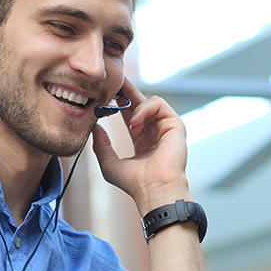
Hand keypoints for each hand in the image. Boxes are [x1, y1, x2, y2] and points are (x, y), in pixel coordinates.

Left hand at [92, 78, 190, 215]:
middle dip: (127, 91)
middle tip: (114, 81)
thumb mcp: (110, 163)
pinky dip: (145, 109)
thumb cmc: (135, 183)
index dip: (119, 102)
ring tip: (129, 122)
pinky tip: (135, 122)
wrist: (153, 189)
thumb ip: (101, 145)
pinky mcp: (175, 124)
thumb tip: (95, 128)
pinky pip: (159, 104)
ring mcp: (166, 127)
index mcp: (143, 139)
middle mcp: (156, 131)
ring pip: (151, 101)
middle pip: (141, 102)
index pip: (131, 113)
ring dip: (135, 107)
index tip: (106, 94)